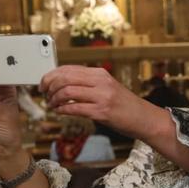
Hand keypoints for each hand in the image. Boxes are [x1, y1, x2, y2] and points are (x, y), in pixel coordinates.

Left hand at [39, 66, 163, 141]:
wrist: (144, 118)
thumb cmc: (125, 106)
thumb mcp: (107, 87)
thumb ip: (88, 84)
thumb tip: (63, 84)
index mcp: (100, 74)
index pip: (69, 69)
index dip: (51, 75)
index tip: (44, 84)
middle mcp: (101, 82)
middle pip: (65, 78)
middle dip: (49, 86)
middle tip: (44, 94)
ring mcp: (102, 97)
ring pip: (67, 92)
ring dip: (54, 99)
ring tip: (51, 105)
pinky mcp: (102, 112)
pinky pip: (74, 108)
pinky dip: (62, 110)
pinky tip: (59, 112)